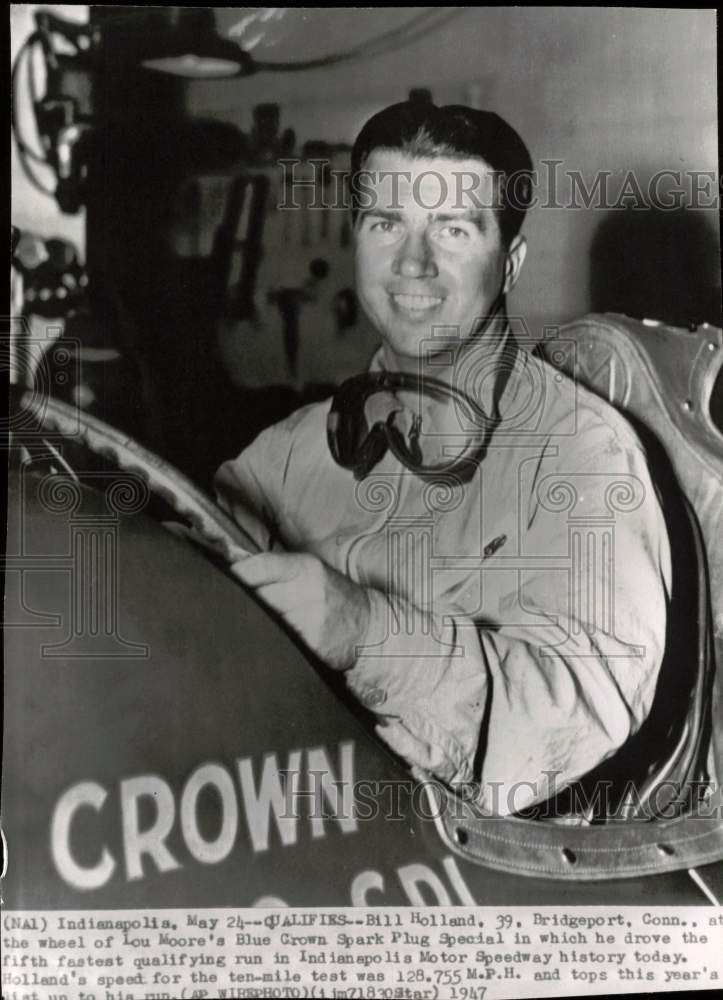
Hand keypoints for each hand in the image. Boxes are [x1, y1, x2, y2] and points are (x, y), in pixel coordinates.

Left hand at [231, 552, 370, 670]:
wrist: (370, 624)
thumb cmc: (332, 597)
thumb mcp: (310, 573)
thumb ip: (276, 571)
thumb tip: (234, 572)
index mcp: (306, 568)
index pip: (261, 566)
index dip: (238, 574)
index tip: (222, 580)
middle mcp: (309, 590)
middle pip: (259, 596)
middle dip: (242, 602)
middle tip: (228, 607)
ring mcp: (312, 618)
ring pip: (266, 622)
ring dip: (254, 625)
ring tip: (249, 626)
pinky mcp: (314, 643)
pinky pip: (280, 642)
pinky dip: (270, 642)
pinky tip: (269, 642)